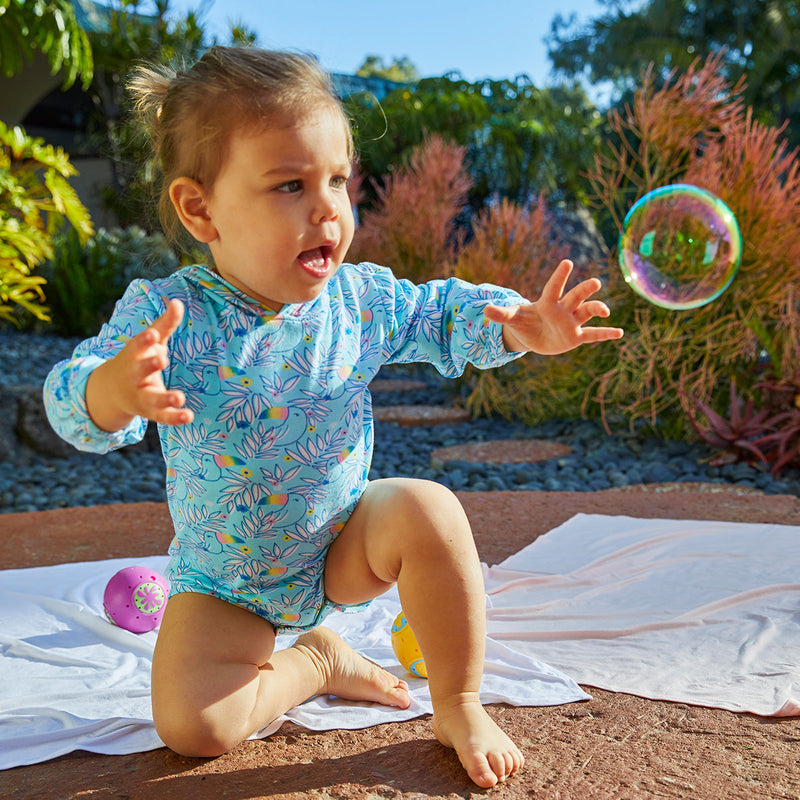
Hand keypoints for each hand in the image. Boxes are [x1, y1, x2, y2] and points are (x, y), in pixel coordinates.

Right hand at [85, 299, 193, 432]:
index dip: (144, 341)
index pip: (136, 346)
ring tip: (179, 397)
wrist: (113, 391)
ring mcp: (141, 395)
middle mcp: (134, 375)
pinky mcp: (151, 411)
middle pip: (139, 371)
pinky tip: (189, 416)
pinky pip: (163, 416)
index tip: (152, 334)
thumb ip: (165, 324)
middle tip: (161, 360)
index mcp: (133, 355)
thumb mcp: (151, 341)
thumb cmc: (138, 358)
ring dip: (165, 398)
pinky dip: (175, 417)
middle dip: (148, 365)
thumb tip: (177, 301)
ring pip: (151, 398)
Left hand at [484, 259, 623, 354]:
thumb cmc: (524, 322)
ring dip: (597, 310)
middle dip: (584, 290)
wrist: (533, 336)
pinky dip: (605, 334)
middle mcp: (563, 309)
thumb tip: (484, 310)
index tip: (567, 262)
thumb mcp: (511, 318)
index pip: (554, 287)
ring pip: (587, 312)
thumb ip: (501, 313)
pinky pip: (593, 334)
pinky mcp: (576, 336)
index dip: (559, 276)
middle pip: (575, 296)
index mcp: (547, 302)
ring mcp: (571, 322)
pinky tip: (620, 333)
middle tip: (595, 282)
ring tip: (606, 311)